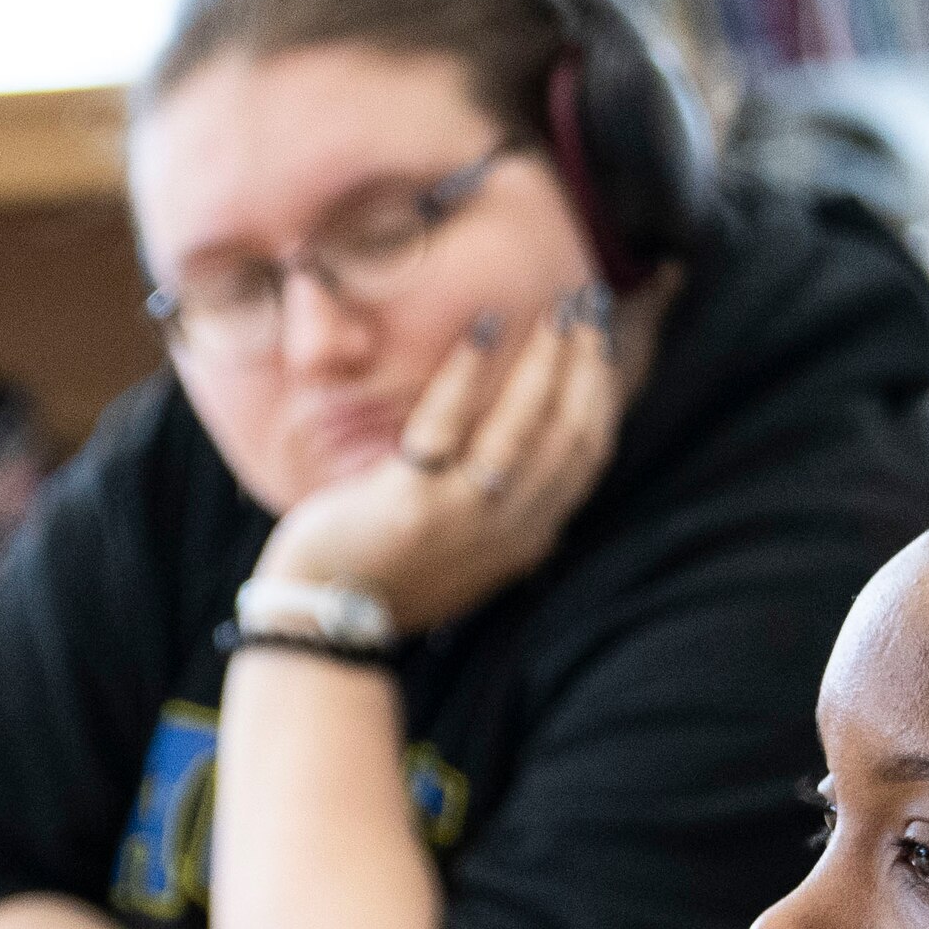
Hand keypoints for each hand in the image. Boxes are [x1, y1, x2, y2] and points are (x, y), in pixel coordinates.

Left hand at [255, 293, 625, 636]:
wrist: (326, 620)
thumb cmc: (392, 570)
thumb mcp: (470, 547)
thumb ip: (507, 507)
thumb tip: (540, 450)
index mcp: (529, 538)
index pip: (587, 457)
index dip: (602, 393)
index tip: (599, 342)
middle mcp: (508, 531)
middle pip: (568, 437)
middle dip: (585, 367)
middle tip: (585, 308)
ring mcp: (461, 520)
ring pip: (522, 429)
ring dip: (544, 363)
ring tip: (552, 312)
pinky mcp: (410, 506)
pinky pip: (446, 426)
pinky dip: (467, 374)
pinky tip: (482, 330)